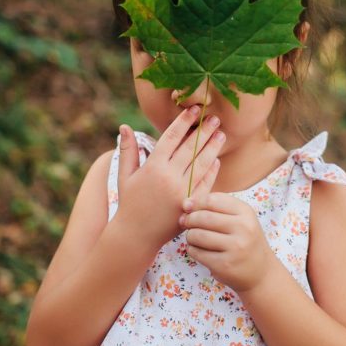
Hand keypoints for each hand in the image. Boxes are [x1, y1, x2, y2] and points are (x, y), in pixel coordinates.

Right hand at [116, 106, 223, 250]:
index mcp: (152, 167)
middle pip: (190, 148)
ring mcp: (181, 191)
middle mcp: (168, 177)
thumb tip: (124, 126)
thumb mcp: (125, 176)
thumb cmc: (129, 203)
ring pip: (201, 164)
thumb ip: (128, 150)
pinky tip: (217, 160)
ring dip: (212, 148)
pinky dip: (212, 172)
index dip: (183, 122)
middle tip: (215, 118)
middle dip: (204, 131)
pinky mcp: (191, 204)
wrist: (136, 235)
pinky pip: (205, 185)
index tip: (193, 110)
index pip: (171, 137)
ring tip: (221, 134)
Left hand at [179, 193, 273, 292]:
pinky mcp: (224, 265)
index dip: (196, 203)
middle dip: (189, 220)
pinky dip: (192, 249)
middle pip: (202, 217)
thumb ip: (213, 208)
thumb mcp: (239, 219)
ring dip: (190, 236)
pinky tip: (199, 250)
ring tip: (194, 238)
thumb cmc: (244, 241)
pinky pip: (196, 252)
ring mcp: (235, 247)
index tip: (190, 210)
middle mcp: (243, 227)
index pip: (212, 199)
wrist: (261, 272)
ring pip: (197, 235)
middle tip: (187, 224)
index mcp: (246, 212)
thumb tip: (185, 204)